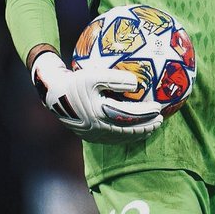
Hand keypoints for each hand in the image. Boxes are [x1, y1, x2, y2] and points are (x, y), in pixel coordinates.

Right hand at [31, 51, 163, 142]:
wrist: (53, 96)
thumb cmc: (74, 81)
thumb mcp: (93, 75)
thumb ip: (115, 78)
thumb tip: (136, 83)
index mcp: (100, 113)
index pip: (129, 115)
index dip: (146, 113)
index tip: (159, 107)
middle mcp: (98, 128)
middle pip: (129, 130)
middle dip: (147, 126)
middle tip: (161, 120)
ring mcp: (94, 135)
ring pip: (122, 137)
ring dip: (139, 132)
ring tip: (152, 127)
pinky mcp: (90, 137)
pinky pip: (113, 138)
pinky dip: (127, 134)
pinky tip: (135, 129)